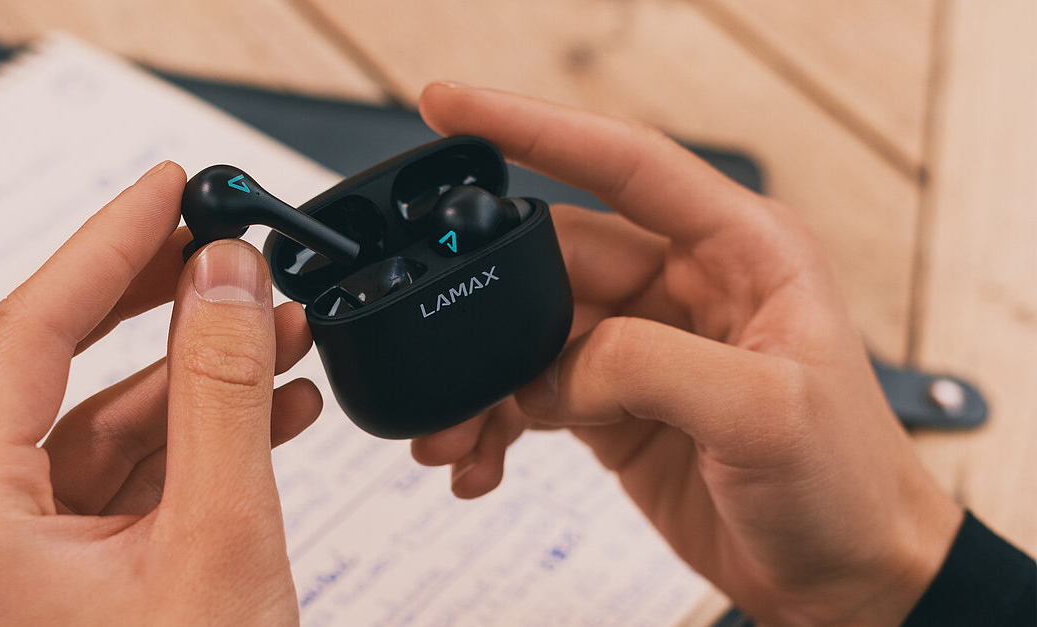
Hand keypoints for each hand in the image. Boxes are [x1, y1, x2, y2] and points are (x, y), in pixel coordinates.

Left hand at [0, 162, 318, 625]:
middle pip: (46, 361)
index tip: (169, 188)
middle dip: (142, 298)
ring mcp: (27, 558)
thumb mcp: (220, 536)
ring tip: (279, 329)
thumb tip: (229, 275)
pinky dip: (201, 431)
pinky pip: (132, 473)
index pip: (27, 332)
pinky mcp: (80, 575)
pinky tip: (273, 404)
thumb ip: (224, 392)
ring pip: (100, 419)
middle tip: (213, 240)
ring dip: (193, 369)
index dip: (105, 246)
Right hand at [411, 84, 960, 626]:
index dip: (534, 127)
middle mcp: (685, 285)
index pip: (624, 162)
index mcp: (738, 250)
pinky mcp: (617, 403)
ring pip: (532, 333)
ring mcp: (646, 345)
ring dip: (483, 380)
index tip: (452, 109)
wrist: (843, 578)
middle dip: (483, 301)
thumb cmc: (845, 485)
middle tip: (437, 351)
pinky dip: (497, 422)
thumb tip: (552, 366)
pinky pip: (534, 392)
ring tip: (453, 434)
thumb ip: (647, 365)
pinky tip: (481, 457)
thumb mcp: (762, 412)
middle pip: (555, 259)